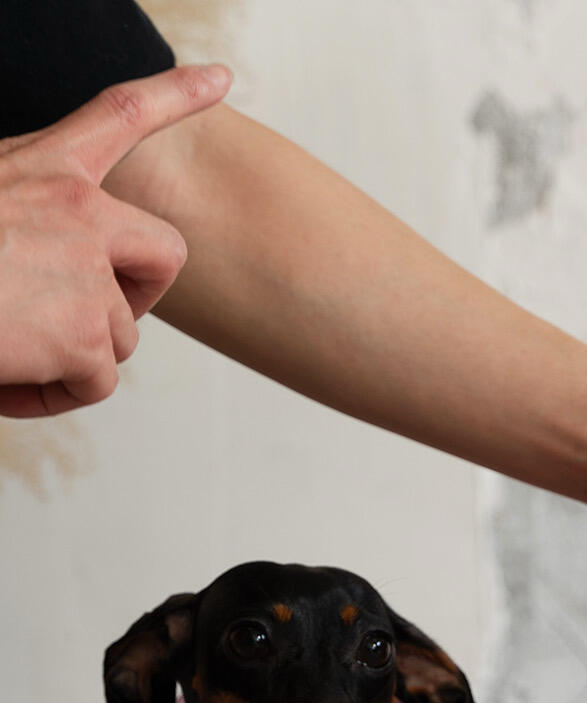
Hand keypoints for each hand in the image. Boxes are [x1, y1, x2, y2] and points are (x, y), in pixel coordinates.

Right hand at [0, 63, 231, 417]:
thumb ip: (27, 212)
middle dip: (143, 293)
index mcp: (41, 167)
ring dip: (75, 356)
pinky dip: (55, 395)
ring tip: (13, 349)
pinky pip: (97, 383)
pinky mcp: (85, 335)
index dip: (176, 93)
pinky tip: (10, 380)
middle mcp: (77, 210)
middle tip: (97, 318)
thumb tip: (41, 260)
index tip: (222, 78)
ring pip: (121, 334)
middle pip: (164, 253)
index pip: (120, 114)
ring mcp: (87, 272)